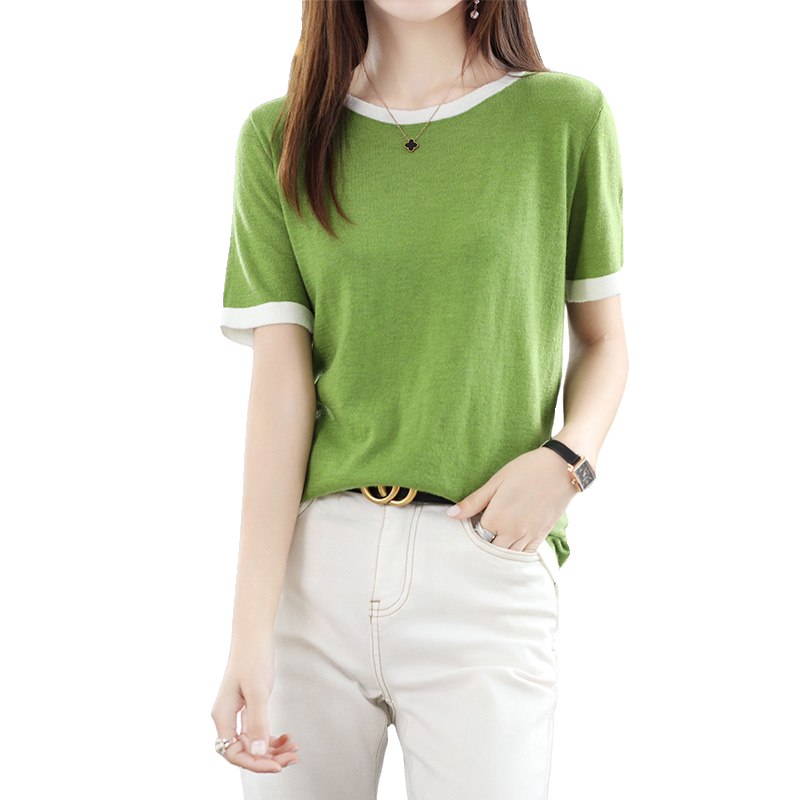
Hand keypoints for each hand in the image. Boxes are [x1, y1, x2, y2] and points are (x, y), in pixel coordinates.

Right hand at [210, 645, 299, 772]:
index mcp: (223, 716)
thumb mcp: (257, 690)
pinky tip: (287, 738)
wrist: (254, 635)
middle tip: (293, 757)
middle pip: (245, 751)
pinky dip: (272, 738)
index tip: (277, 765)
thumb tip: (258, 752)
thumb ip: (257, 722)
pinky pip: (258, 732)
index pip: (234, 753)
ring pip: (253, 743)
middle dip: (269, 758)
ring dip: (273, 750)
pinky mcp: (247, 707)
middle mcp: (226, 719)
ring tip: (294, 749)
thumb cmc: (252, 658)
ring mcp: (237, 713)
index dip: (255, 763)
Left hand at [447, 447, 578, 551]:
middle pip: (491, 550)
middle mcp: (512, 533)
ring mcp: (528, 536)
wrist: (561, 469)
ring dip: (499, 551)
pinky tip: (511, 546)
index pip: (476, 537)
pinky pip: (526, 554)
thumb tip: (451, 515)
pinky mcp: (542, 535)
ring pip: (508, 556)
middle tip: (481, 533)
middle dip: (484, 544)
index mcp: (497, 519)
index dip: (471, 531)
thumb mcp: (495, 482)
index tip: (472, 522)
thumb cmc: (526, 470)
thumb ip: (473, 502)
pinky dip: (516, 553)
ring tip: (495, 539)